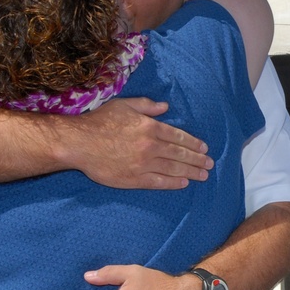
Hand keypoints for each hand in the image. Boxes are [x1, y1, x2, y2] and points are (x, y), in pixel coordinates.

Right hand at [65, 98, 213, 188]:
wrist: (79, 143)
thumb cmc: (99, 121)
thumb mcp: (124, 105)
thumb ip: (147, 106)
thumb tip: (165, 107)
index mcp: (150, 127)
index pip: (178, 137)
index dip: (193, 143)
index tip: (204, 148)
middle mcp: (150, 146)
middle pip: (180, 154)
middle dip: (197, 159)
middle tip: (210, 164)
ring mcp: (143, 164)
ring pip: (173, 169)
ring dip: (190, 172)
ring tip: (203, 175)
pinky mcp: (134, 178)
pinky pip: (158, 182)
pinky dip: (173, 183)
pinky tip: (183, 183)